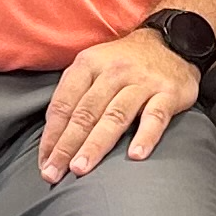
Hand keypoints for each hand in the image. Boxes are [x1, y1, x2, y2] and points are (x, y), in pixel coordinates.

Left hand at [40, 26, 201, 181]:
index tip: (44, 163)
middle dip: (67, 146)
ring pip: (115, 116)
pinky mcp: (168, 93)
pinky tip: (136, 155)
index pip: (64, 104)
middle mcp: (113, 72)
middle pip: (86, 113)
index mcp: (88, 64)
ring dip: (96, 144)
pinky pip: (155, 117)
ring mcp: (142, 82)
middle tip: (54, 173)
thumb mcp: (94, 66)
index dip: (51, 136)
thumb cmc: (124, 63)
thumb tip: (52, 137)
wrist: (172, 42)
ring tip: (81, 169)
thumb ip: (75, 96)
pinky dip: (145, 136)